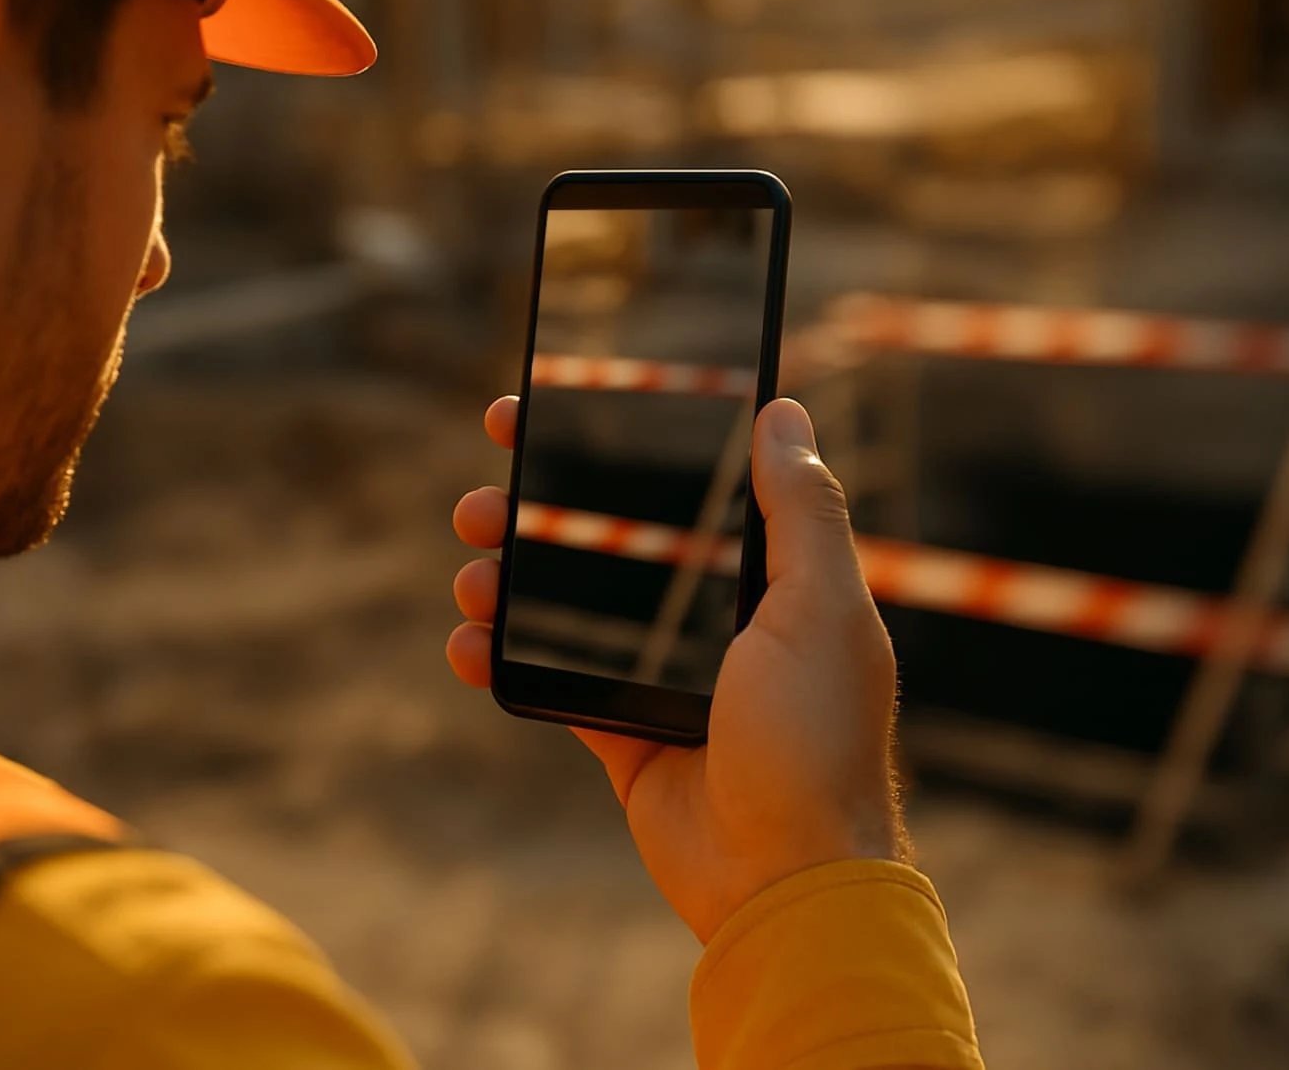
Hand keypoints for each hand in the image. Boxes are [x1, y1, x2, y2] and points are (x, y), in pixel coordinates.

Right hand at [449, 395, 905, 943]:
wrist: (785, 880)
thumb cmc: (817, 740)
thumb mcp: (823, 607)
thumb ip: (802, 511)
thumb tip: (783, 412)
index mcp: (766, 582)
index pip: (683, 490)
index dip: (618, 444)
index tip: (551, 409)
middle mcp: (711, 621)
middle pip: (607, 543)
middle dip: (538, 511)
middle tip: (484, 494)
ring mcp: (660, 678)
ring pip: (564, 607)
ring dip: (507, 579)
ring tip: (471, 566)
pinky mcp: (620, 733)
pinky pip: (546, 681)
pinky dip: (499, 657)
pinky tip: (465, 639)